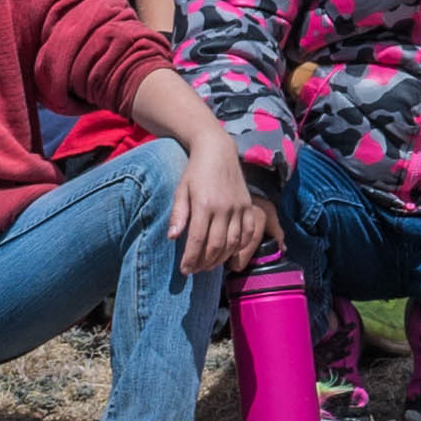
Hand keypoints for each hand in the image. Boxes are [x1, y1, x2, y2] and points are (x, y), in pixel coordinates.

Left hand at [169, 146, 271, 275]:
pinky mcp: (248, 206)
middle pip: (216, 245)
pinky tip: (230, 253)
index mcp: (204, 204)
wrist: (217, 150)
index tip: (185, 270)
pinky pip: (249, 233)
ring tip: (209, 265)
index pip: (197, 239)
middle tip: (195, 270)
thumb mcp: (181, 190)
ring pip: (233, 243)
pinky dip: (241, 247)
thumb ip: (178, 214)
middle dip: (204, 262)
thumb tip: (172, 238)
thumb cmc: (195, 171)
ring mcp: (239, 207)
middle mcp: (224, 207)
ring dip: (221, 259)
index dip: (190, 258)